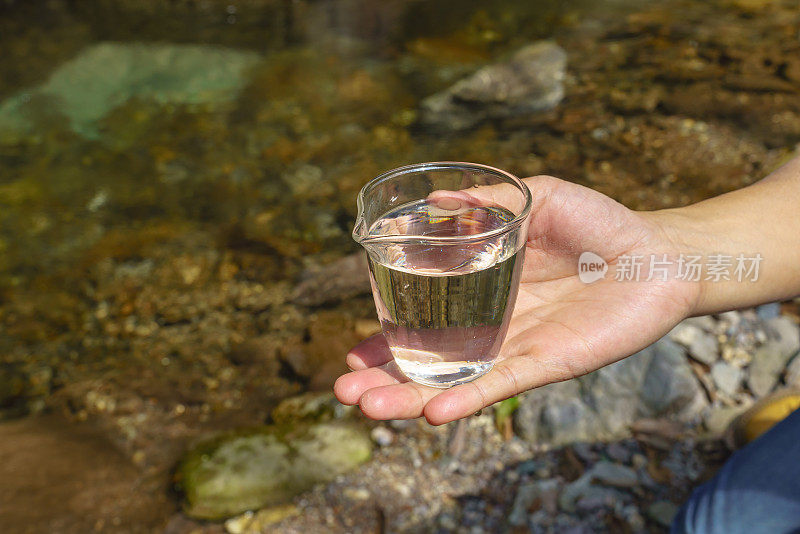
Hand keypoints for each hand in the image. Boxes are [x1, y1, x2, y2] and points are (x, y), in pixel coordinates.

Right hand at [334, 175, 701, 424]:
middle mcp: (492, 328)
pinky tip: (434, 411)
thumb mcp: (537, 198)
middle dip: (386, 381)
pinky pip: (503, 385)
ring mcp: (518, 347)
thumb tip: (434, 198)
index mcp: (481, 292)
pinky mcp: (549, 362)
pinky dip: (468, 399)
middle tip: (345, 391)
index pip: (423, 324)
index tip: (352, 350)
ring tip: (369, 408)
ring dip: (412, 398)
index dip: (386, 340)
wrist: (659, 252)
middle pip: (429, 363)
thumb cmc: (600, 222)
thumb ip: (489, 204)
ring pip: (456, 381)